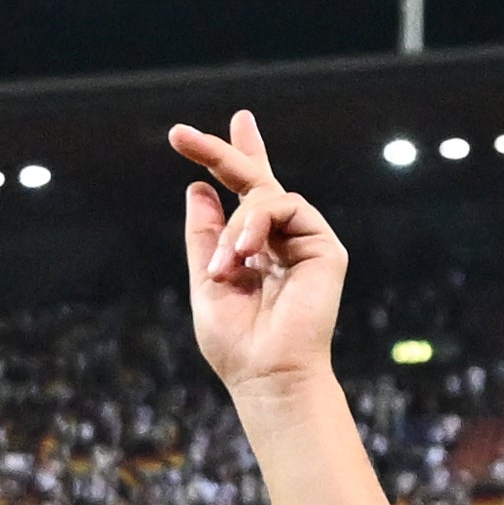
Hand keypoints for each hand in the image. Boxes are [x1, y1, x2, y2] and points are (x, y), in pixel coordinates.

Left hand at [170, 115, 351, 394]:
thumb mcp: (206, 280)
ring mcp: (305, 241)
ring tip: (226, 267)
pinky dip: (256, 225)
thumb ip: (205, 236)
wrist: (266, 374)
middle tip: (178, 135)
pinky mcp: (325, 248)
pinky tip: (244, 255)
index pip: (247, 195)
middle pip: (257, 179)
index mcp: (256, 249)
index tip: (205, 130)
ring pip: (263, 196)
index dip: (232, 158)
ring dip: (235, 228)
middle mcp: (283, 240)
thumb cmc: (236, 341)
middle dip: (221, 151)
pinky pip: (286, 206)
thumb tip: (197, 187)